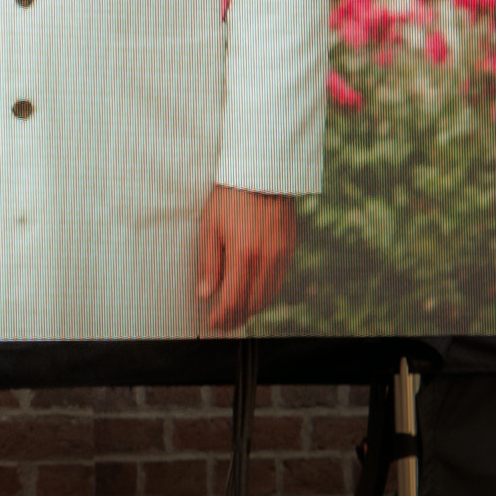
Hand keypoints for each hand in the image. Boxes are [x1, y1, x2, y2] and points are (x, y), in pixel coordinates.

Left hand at [191, 186, 299, 327]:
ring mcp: (282, 255)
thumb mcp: (210, 227)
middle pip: (254, 304)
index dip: (223, 317)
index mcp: (244, 256)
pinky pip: (278, 281)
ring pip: (269, 296)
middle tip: (223, 322)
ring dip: (252, 307)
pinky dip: (264, 293)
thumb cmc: (231, 197)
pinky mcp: (289, 248)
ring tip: (235, 310)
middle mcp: (267, 260)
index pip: (234, 301)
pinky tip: (252, 291)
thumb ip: (209, 264)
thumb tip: (207, 294)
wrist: (263, 172)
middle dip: (237, 317)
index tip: (213, 323)